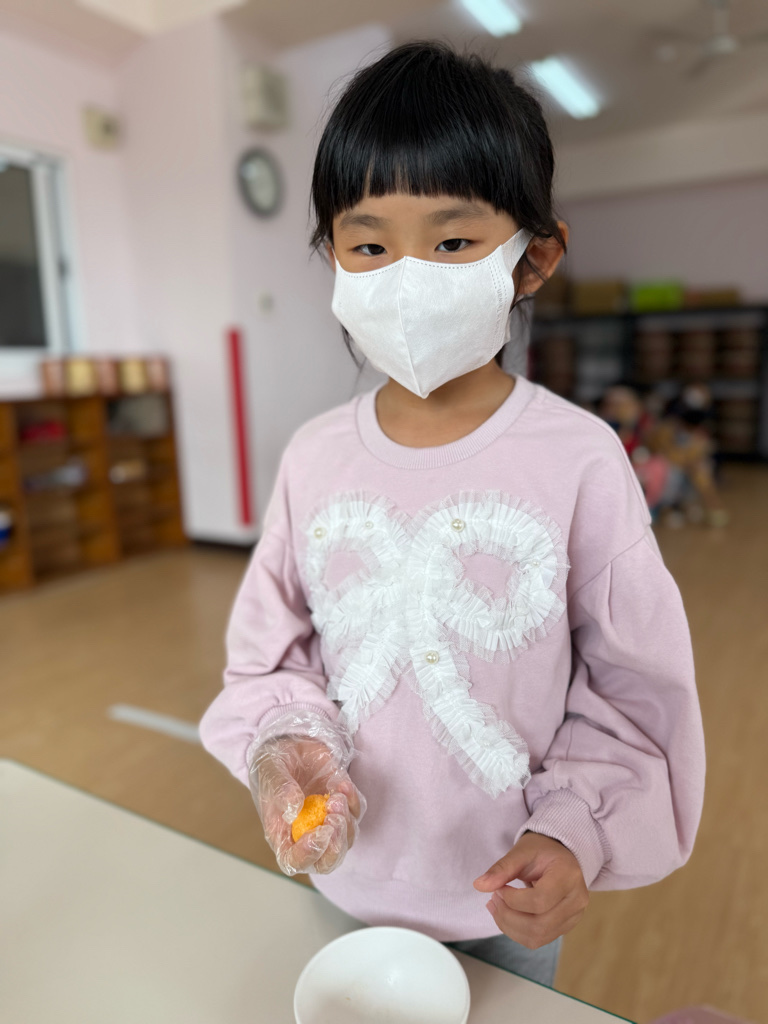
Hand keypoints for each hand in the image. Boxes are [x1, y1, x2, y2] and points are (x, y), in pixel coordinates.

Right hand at [250, 736, 365, 876]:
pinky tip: (343, 785)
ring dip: (347, 822)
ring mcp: (327, 821)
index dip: (308, 855)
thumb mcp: (271, 772)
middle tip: (335, 818)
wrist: (290, 745)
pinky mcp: (342, 805)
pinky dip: (354, 802)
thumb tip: (293, 810)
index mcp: (282, 834)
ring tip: (337, 795)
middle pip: (327, 860)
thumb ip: (280, 790)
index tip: (319, 833)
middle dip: (336, 846)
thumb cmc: (274, 766)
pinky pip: (356, 813)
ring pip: (346, 839)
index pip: (294, 861)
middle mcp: (306, 834)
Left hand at [473, 832, 588, 948]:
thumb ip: (502, 869)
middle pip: (539, 925)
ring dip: (510, 927)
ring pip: (538, 937)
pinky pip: (539, 939)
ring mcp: (573, 917)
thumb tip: (479, 885)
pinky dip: (517, 932)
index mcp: (568, 876)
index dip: (513, 900)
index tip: (499, 888)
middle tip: (493, 899)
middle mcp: (576, 900)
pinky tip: (506, 915)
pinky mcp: (565, 927)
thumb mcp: (521, 852)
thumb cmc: (542, 850)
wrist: (560, 855)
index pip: (540, 900)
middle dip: (508, 916)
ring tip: (496, 907)